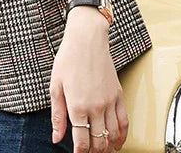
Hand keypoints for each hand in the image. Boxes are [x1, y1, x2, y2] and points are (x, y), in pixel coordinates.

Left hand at [49, 9, 127, 151]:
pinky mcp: (118, 94)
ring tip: (101, 151)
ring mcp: (109, 101)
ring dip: (107, 147)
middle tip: (88, 152)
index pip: (82, 141)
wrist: (87, 39)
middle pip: (98, 142)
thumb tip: (56, 138)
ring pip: (113, 135)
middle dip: (93, 152)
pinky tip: (117, 143)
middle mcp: (96, 106)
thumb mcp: (55, 86)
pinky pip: (124, 122)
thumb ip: (57, 115)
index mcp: (77, 105)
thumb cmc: (68, 59)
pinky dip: (122, 136)